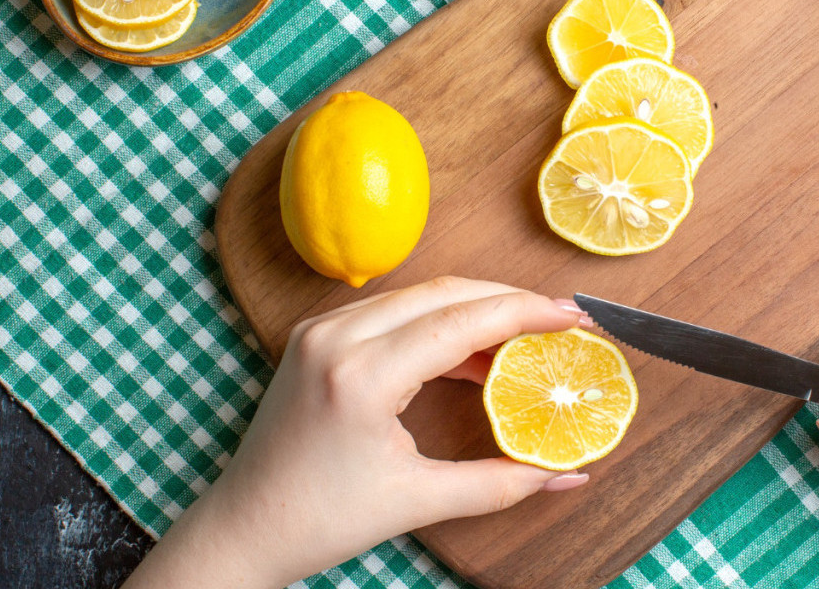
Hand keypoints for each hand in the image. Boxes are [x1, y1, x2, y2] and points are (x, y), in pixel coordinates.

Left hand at [124, 277, 589, 588]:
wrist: (244, 527)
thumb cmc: (321, 520)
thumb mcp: (418, 500)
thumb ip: (501, 482)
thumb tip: (568, 473)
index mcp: (361, 375)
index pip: (462, 321)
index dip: (525, 312)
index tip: (574, 315)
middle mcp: (337, 337)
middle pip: (444, 292)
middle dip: (509, 301)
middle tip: (559, 320)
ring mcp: (321, 330)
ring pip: (418, 294)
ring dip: (474, 309)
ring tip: (523, 340)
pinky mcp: (316, 335)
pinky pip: (392, 311)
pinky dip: (437, 321)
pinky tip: (470, 353)